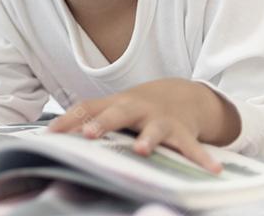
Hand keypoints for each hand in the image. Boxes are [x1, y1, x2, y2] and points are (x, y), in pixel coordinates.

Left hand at [47, 78, 240, 172]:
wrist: (182, 93)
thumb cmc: (137, 107)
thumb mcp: (113, 109)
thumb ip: (87, 120)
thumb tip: (51, 135)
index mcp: (115, 104)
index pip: (86, 108)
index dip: (68, 120)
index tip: (50, 134)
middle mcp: (136, 108)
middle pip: (117, 113)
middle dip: (102, 124)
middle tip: (89, 134)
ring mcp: (160, 119)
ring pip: (153, 129)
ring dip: (148, 139)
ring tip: (143, 150)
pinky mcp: (183, 131)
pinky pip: (193, 146)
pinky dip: (203, 158)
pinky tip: (213, 170)